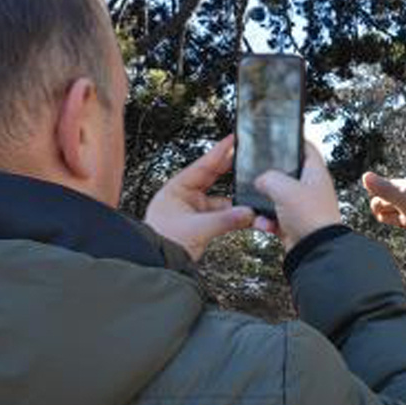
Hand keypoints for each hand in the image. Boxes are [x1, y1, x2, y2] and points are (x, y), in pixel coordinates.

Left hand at [144, 135, 256, 260]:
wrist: (154, 265)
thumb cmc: (161, 243)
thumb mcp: (197, 228)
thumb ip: (225, 220)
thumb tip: (248, 213)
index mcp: (177, 189)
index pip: (203, 165)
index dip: (219, 151)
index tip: (233, 139)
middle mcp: (185, 198)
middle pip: (213, 178)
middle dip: (230, 170)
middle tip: (247, 158)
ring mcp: (193, 211)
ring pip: (221, 199)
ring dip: (235, 200)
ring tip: (251, 195)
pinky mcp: (200, 225)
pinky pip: (222, 216)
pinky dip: (234, 216)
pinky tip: (246, 216)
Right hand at [254, 142, 342, 251]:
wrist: (315, 252)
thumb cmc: (310, 218)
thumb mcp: (284, 188)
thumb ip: (269, 178)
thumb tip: (260, 180)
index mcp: (316, 174)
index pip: (307, 148)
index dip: (293, 140)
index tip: (279, 137)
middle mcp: (311, 188)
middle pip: (288, 173)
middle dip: (271, 175)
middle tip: (258, 172)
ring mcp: (303, 206)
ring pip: (278, 196)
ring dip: (265, 201)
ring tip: (259, 203)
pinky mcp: (295, 223)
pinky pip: (275, 217)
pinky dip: (267, 220)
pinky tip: (265, 223)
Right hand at [362, 172, 405, 268]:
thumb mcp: (402, 199)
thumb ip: (384, 188)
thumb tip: (365, 176)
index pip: (382, 189)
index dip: (379, 200)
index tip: (386, 208)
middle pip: (386, 201)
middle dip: (384, 210)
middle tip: (397, 216)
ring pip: (393, 212)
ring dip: (391, 218)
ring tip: (405, 222)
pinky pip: (401, 221)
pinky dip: (400, 224)